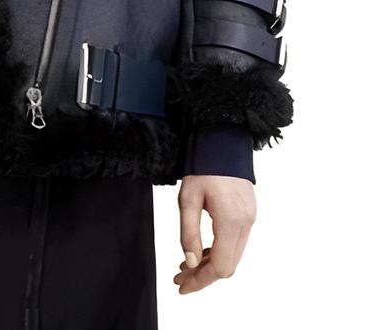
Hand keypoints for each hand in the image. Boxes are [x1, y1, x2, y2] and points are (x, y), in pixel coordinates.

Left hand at [174, 175, 255, 293]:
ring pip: (232, 256)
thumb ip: (188, 233)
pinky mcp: (248, 215)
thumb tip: (190, 262)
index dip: (200, 281)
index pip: (219, 267)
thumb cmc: (203, 167)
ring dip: (210, 265)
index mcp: (231, 221)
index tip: (182, 287)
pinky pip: (235, 243)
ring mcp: (250, 220)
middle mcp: (245, 224)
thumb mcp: (187, 199)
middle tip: (179, 276)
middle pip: (227, 266)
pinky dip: (219, 252)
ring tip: (186, 265)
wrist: (223, 143)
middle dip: (203, 276)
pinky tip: (202, 251)